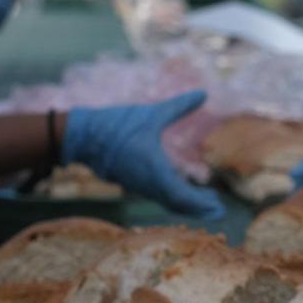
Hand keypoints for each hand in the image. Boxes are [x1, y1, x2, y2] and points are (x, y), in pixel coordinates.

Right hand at [64, 92, 225, 218]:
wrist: (83, 136)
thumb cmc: (118, 125)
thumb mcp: (152, 114)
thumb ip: (179, 106)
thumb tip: (204, 93)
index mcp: (155, 171)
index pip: (183, 197)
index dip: (201, 204)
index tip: (218, 207)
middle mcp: (148, 184)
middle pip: (178, 204)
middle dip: (199, 208)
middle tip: (219, 209)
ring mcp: (138, 185)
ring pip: (167, 201)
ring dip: (186, 204)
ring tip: (206, 202)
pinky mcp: (131, 182)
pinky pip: (157, 196)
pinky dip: (173, 198)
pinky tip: (180, 192)